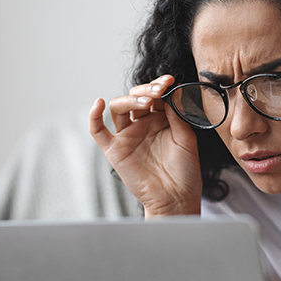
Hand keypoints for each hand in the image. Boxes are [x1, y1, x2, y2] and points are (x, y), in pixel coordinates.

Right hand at [89, 75, 202, 216]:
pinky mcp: (115, 150)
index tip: (168, 81)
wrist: (176, 198)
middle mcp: (143, 125)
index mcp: (161, 120)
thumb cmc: (185, 171)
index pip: (155, 95)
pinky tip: (98, 104)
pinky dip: (94, 116)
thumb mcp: (187, 139)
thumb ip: (178, 114)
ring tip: (145, 102)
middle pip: (136, 97)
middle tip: (159, 91)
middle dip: (146, 90)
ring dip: (130, 100)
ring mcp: (128, 136)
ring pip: (119, 108)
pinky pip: (98, 131)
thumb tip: (174, 89)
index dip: (160, 86)